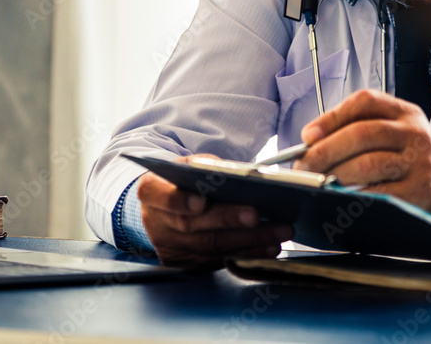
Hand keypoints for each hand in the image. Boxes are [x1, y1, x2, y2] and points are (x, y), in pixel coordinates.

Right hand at [136, 155, 293, 269]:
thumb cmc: (183, 182)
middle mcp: (156, 222)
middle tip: (256, 216)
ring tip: (278, 232)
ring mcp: (171, 247)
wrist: (166, 209)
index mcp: (151, 191)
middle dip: (227, 220)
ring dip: (249, 240)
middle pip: (192, 224)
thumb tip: (239, 174)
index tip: (201, 201)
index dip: (178, 200)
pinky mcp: (188, 264)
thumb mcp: (188, 166)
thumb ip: (206, 167)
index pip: (160, 196)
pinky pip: (220, 261)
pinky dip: (248, 254)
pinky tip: (269, 247)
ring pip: (210, 247)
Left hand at [294, 89, 430, 241]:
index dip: (332, 117)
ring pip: (368, 163)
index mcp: (405, 112)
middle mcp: (415, 133)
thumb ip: (357, 129)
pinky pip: (378, 193)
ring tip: (319, 182)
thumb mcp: (393, 134)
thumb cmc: (408, 161)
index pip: (365, 102)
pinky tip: (341, 197)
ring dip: (335, 174)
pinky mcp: (418, 191)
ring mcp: (420, 162)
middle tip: (304, 165)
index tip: (307, 135)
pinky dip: (353, 196)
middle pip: (362, 133)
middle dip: (325, 150)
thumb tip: (310, 142)